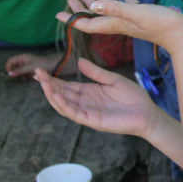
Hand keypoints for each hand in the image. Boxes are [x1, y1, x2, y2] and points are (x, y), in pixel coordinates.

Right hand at [6, 53, 61, 77]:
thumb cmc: (42, 64)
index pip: (10, 61)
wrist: (53, 67)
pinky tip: (26, 79)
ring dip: (18, 75)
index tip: (9, 74)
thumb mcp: (29, 68)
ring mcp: (25, 66)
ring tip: (23, 78)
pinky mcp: (28, 71)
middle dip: (13, 72)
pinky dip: (22, 77)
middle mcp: (22, 61)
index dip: (8, 67)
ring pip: (16, 72)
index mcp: (21, 57)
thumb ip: (19, 71)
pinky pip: (21, 75)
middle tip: (17, 77)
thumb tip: (9, 74)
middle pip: (12, 67)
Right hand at [34, 58, 157, 137]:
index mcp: (89, 92)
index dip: (52, 80)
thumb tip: (79, 61)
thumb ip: (96, 72)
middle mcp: (85, 102)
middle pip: (61, 94)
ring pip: (63, 104)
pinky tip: (55, 95)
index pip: (66, 86)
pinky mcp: (92, 120)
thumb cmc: (133, 97)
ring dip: (51, 94)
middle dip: (48, 84)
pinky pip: (73, 113)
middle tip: (36, 73)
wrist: (146, 112)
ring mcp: (87, 112)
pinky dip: (63, 105)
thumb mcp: (113, 80)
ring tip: (42, 82)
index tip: (40, 71)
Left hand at [57, 0, 182, 56]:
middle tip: (70, 0)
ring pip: (110, 13)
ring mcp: (133, 22)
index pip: (88, 22)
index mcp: (116, 24)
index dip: (73, 18)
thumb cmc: (161, 24)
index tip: (58, 14)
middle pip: (96, 18)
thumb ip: (115, 8)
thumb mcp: (136, 13)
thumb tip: (93, 5)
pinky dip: (123, 1)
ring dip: (98, 5)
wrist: (182, 35)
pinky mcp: (145, 18)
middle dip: (82, 10)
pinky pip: (130, 8)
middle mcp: (122, 24)